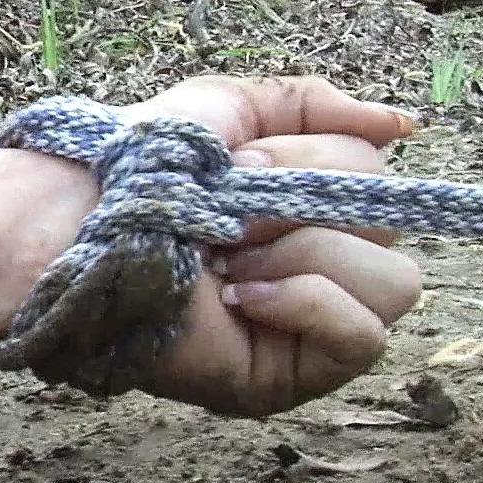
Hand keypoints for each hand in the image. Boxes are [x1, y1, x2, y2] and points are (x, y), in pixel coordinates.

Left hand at [113, 75, 421, 415]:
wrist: (81, 223)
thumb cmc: (141, 163)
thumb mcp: (232, 108)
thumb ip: (315, 107)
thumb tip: (402, 126)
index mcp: (305, 209)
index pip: (375, 180)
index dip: (319, 160)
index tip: (240, 164)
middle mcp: (316, 267)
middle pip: (389, 227)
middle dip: (306, 208)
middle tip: (230, 216)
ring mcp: (307, 326)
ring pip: (392, 283)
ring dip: (308, 254)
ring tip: (230, 259)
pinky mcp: (288, 376)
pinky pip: (362, 339)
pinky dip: (310, 301)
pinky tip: (243, 294)